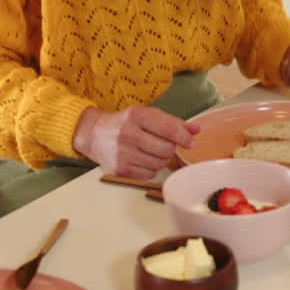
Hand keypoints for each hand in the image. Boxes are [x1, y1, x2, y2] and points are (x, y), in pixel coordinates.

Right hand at [73, 106, 199, 179]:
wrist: (94, 134)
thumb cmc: (124, 123)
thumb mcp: (146, 116)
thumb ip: (172, 122)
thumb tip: (196, 130)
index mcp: (136, 115)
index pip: (169, 129)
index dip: (184, 137)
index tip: (190, 142)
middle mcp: (127, 133)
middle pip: (166, 149)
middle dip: (170, 148)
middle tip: (162, 145)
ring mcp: (122, 153)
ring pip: (159, 164)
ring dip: (160, 159)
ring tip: (148, 151)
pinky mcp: (119, 169)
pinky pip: (149, 174)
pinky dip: (149, 169)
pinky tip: (140, 159)